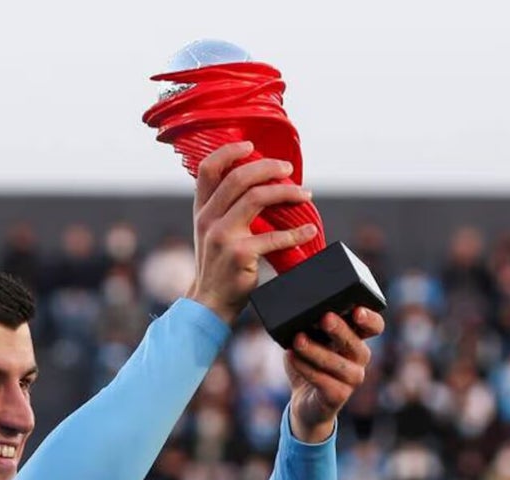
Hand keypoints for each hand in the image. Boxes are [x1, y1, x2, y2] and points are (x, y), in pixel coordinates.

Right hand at [189, 142, 317, 323]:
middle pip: (238, 178)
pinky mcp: (239, 254)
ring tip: (305, 195)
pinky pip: (274, 237)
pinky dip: (296, 233)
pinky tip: (308, 231)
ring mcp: (222, 236)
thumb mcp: (211, 233)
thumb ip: (225, 209)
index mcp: (201, 210)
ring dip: (286, 192)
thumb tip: (260, 184)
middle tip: (289, 170)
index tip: (251, 146)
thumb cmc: (218, 266)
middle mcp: (208, 219)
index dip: (229, 152)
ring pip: (257, 198)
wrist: (210, 302)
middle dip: (268, 168)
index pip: (207, 169)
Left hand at [286, 306, 384, 441]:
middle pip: (356, 343)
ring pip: (338, 364)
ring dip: (317, 350)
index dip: (370, 319)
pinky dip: (305, 367)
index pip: (374, 326)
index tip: (357, 311)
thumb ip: (310, 327)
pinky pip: (323, 380)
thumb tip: (298, 315)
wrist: (305, 402)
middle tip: (325, 318)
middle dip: (340, 330)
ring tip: (298, 340)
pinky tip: (292, 356)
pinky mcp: (338, 395)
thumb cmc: (308, 363)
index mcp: (356, 339)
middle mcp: (359, 359)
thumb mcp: (309, 340)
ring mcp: (352, 379)